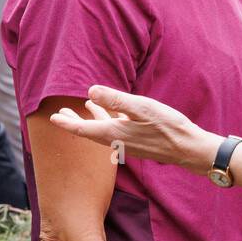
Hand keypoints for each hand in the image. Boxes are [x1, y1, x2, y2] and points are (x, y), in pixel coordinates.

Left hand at [49, 84, 218, 172]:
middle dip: (74, 122)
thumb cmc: (169, 127)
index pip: (83, 129)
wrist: (189, 149)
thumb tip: (90, 91)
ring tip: (86, 107)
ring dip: (91, 120)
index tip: (52, 118)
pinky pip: (115, 133)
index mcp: (115, 133)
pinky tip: (114, 115)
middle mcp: (117, 142)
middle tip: (60, 114)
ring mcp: (127, 145)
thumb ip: (117, 100)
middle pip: (89, 132)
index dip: (66, 123)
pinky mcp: (138, 144)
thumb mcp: (143, 108)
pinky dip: (107, 122)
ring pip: (102, 132)